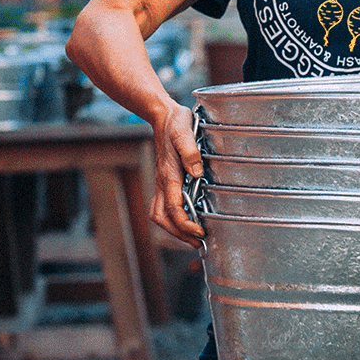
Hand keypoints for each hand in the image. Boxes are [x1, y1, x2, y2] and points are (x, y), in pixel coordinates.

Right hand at [148, 103, 206, 243]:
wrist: (163, 116)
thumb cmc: (176, 123)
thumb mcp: (185, 131)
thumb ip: (190, 152)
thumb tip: (197, 173)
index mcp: (168, 174)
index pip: (174, 208)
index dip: (186, 224)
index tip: (200, 232)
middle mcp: (162, 182)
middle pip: (163, 218)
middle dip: (179, 234)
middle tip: (198, 242)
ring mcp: (161, 182)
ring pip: (159, 214)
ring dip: (173, 229)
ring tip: (192, 237)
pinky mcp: (163, 181)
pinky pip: (161, 206)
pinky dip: (171, 219)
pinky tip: (185, 220)